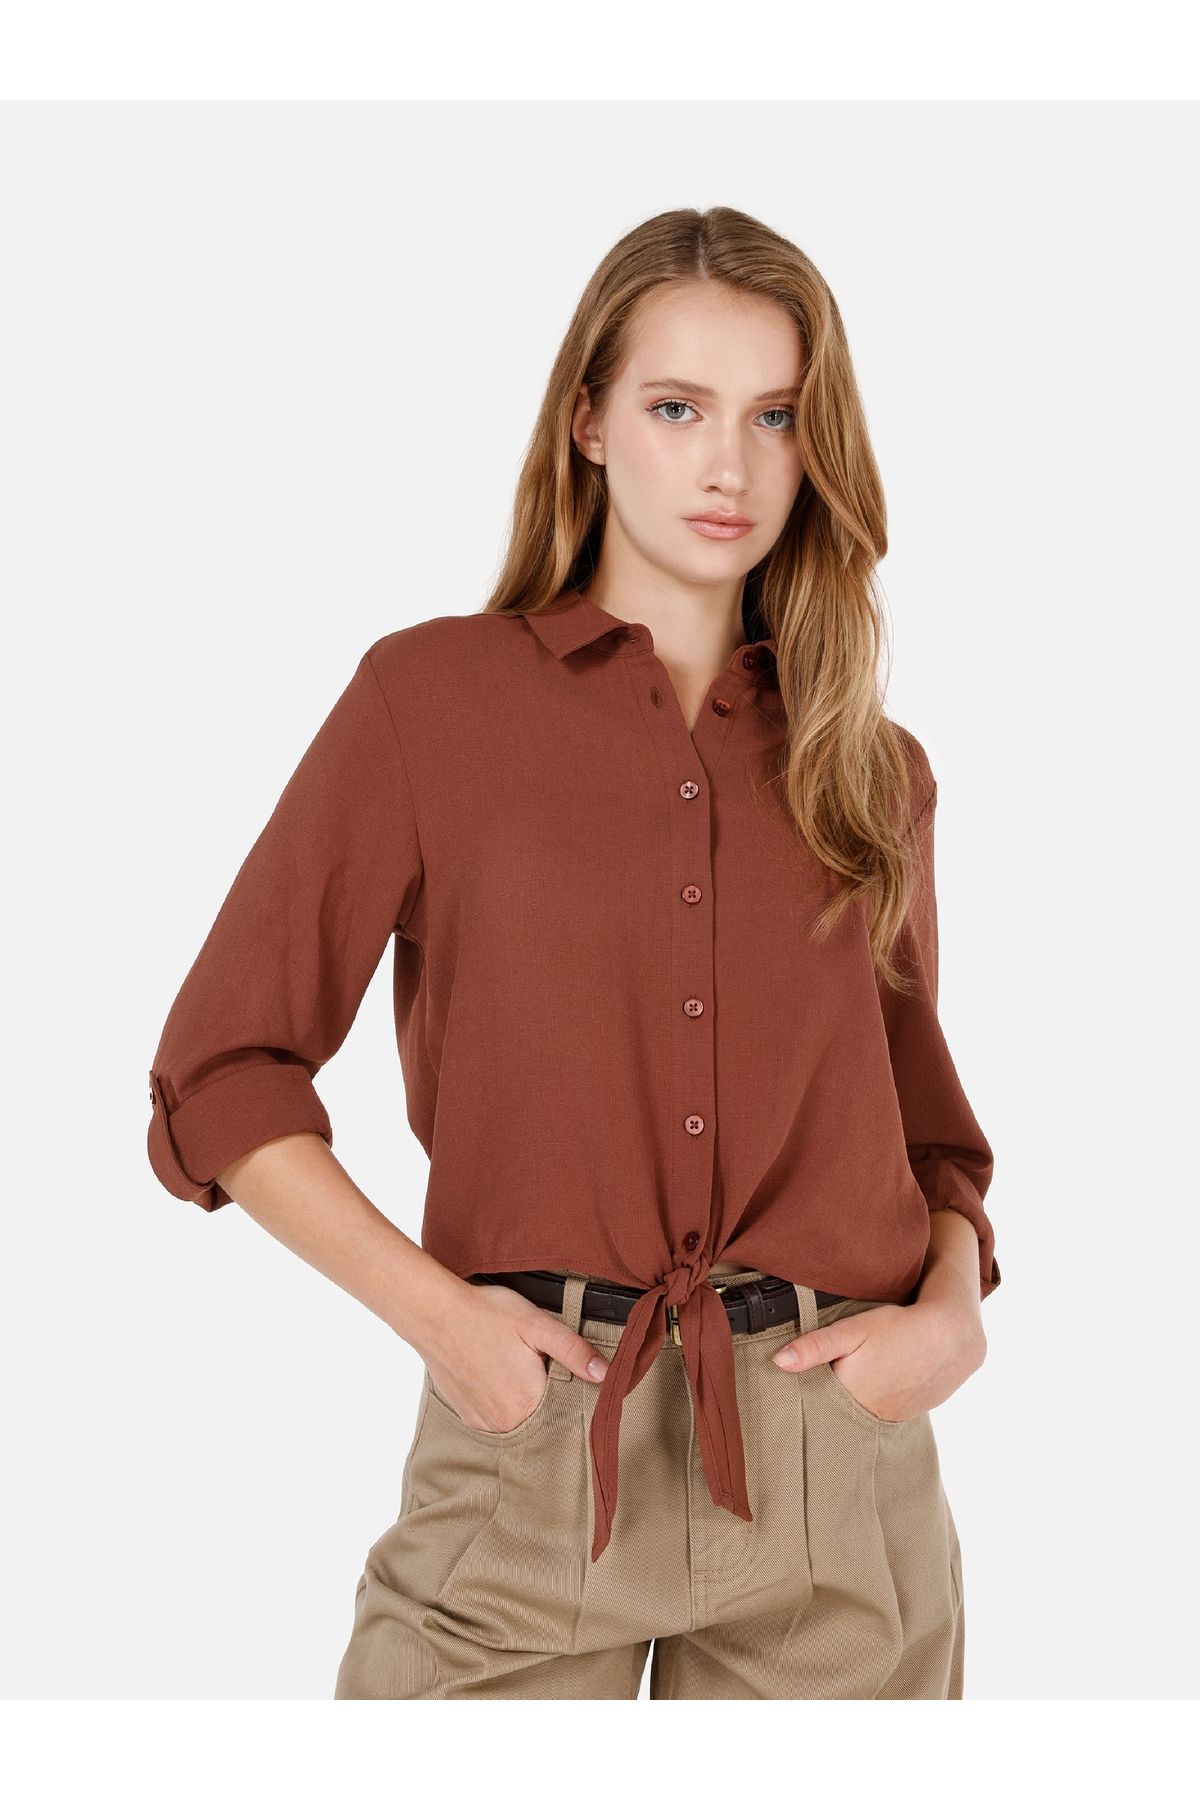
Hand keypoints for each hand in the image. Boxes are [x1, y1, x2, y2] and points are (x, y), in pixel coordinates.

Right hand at [416, 1278, 609, 1431]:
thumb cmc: (486, 1314)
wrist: (434, 1314)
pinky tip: (495, 1373)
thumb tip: (606, 1374)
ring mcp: (484, 1422)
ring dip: (522, 1398)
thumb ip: (574, 1352)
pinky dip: (500, 1399)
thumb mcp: (538, 1325)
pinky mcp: (467, 1416)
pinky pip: (495, 1416)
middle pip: (541, 1415)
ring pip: (518, 1417)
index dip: (568, 1388)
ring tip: (513, 1365)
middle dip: (544, 1392)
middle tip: (533, 1361)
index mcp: (528, 1404)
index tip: (562, 1370)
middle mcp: (505, 1423)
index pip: (565, 1409)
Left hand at [770, 1295, 986, 1421]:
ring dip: (850, 1406)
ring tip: (845, 1387)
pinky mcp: (907, 1414)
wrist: (952, 1336)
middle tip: (815, 1391)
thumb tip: (778, 1362)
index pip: (816, 1408)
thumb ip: (815, 1346)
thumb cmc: (899, 1329)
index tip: (788, 1399)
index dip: (803, 1402)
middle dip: (825, 1406)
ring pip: (860, 1416)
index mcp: (850, 1397)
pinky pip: (881, 1414)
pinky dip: (872, 1405)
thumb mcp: (852, 1330)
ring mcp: (891, 1418)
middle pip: (837, 1415)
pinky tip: (873, 1387)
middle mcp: (870, 1416)